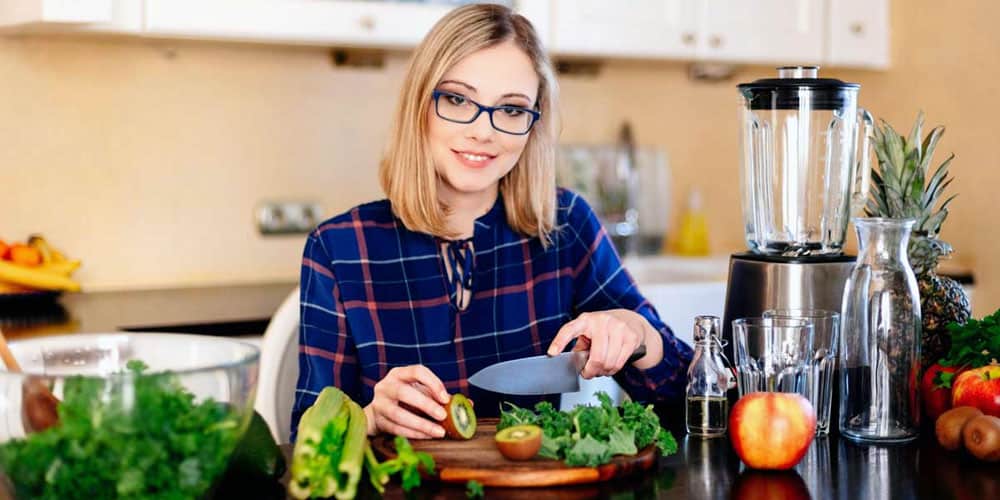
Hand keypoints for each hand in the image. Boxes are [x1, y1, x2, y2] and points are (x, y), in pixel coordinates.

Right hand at [363, 365, 449, 438]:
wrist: (380, 413)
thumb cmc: (406, 399)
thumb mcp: (421, 391)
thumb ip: (441, 396)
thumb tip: (468, 403)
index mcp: (398, 374)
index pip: (417, 371)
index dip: (433, 383)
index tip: (446, 399)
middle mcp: (385, 386)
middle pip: (403, 392)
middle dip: (426, 405)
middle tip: (443, 416)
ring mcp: (379, 404)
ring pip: (398, 414)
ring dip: (421, 424)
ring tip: (439, 432)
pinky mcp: (378, 422)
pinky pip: (396, 429)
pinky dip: (414, 434)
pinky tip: (428, 436)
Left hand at [547, 309, 661, 377]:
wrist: (629, 320)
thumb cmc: (602, 329)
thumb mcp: (587, 333)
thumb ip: (579, 347)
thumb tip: (573, 365)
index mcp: (585, 320)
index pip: (569, 330)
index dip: (560, 342)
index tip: (552, 353)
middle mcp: (602, 321)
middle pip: (596, 357)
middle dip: (591, 371)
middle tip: (588, 373)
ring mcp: (619, 328)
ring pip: (609, 363)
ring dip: (602, 372)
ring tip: (600, 369)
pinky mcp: (631, 337)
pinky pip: (619, 363)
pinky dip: (612, 370)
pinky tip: (610, 366)